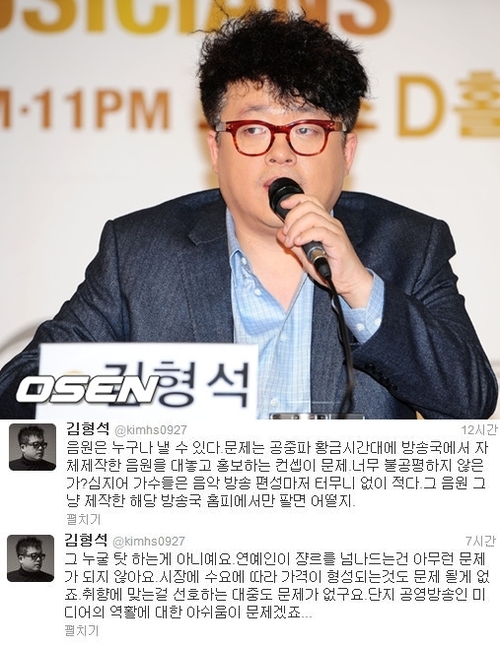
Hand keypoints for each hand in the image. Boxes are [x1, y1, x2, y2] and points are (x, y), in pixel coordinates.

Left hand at [275, 193, 372, 307]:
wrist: (349, 281)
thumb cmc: (331, 269)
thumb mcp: (306, 256)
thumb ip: (294, 244)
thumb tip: (281, 233)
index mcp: (324, 223)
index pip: (310, 201)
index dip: (295, 200)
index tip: (283, 206)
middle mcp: (331, 223)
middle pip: (308, 206)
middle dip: (292, 217)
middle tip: (286, 234)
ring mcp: (336, 231)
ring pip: (312, 217)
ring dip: (296, 228)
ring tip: (291, 242)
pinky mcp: (338, 242)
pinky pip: (320, 231)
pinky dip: (306, 235)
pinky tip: (299, 243)